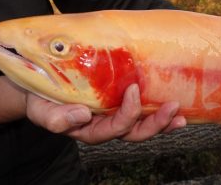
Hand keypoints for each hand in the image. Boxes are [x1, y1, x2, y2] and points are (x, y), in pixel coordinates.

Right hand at [25, 84, 186, 143]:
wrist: (40, 88)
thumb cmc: (41, 100)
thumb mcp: (42, 110)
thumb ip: (57, 118)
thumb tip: (82, 115)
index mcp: (91, 131)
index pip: (115, 129)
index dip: (128, 113)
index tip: (132, 89)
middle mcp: (107, 126)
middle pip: (136, 132)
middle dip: (156, 124)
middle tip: (172, 109)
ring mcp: (115, 114)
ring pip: (142, 124)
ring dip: (163, 120)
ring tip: (180, 113)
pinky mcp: (119, 101)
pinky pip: (142, 109)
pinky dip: (157, 108)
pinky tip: (172, 102)